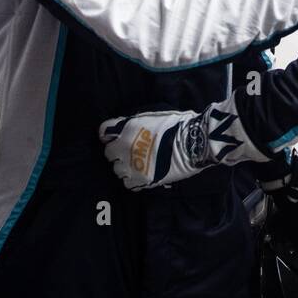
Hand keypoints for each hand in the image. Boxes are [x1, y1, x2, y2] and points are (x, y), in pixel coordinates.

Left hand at [98, 110, 212, 189]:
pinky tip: (141, 175)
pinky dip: (132, 180)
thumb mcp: (153, 115)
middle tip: (130, 151)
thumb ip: (134, 122)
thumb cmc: (177, 124)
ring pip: (117, 169)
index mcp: (126, 128)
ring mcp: (132, 165)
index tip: (115, 136)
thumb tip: (124, 126)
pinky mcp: (142, 179)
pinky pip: (128, 183)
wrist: (193, 143)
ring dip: (124, 167)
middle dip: (117, 152)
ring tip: (136, 164)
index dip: (110, 134)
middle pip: (109, 153)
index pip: (104, 131)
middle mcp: (124, 147)